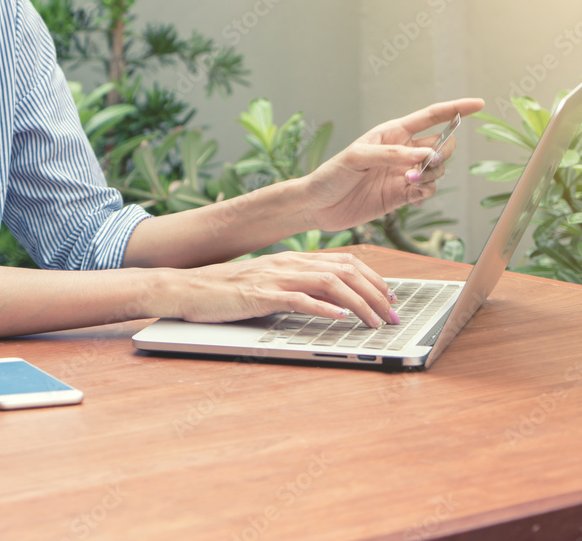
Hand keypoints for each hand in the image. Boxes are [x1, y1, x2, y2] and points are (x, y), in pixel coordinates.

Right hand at [173, 251, 397, 327]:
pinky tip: (341, 317)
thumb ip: (294, 288)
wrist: (188, 287)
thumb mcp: (267, 284)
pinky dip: (324, 308)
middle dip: (376, 293)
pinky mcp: (261, 295)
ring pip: (330, 283)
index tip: (390, 297)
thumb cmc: (225, 291)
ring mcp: (275, 277)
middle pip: (345, 270)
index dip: (373, 278)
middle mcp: (288, 263)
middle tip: (393, 315)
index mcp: (292, 259)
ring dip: (359, 303)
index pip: (344, 261)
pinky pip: (299, 299)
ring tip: (376, 321)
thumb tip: (326, 302)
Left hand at [303, 98, 483, 231]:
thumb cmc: (330, 175)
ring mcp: (403, 174)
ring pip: (437, 170)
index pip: (431, 117)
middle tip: (425, 164)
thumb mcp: (356, 158)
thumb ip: (390, 155)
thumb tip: (421, 156)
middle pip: (441, 145)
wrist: (318, 206)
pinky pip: (427, 190)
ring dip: (432, 175)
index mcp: (392, 133)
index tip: (479, 104)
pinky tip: (414, 197)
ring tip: (410, 182)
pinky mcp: (401, 195)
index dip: (456, 109)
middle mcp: (401, 152)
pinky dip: (427, 192)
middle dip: (442, 153)